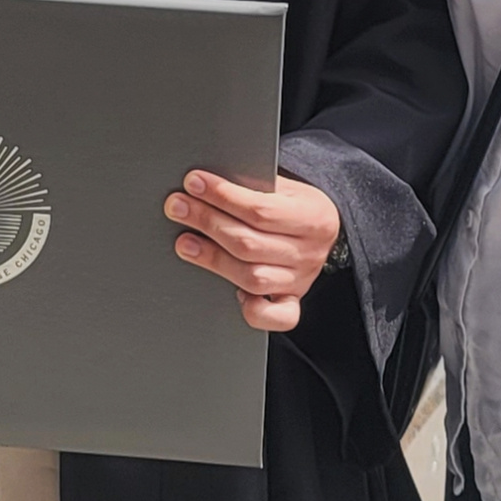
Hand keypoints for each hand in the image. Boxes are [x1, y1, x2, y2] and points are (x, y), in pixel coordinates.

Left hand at [164, 171, 343, 334]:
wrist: (322, 230)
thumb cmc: (294, 205)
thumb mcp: (286, 187)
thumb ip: (254, 187)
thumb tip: (206, 183)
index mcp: (313, 217)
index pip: (260, 209)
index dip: (222, 196)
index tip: (194, 183)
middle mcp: (309, 252)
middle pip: (250, 244)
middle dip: (207, 222)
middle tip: (177, 207)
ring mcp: (300, 280)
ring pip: (253, 277)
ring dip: (213, 259)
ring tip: (184, 242)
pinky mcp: (291, 302)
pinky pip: (276, 317)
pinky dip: (254, 311)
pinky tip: (231, 294)